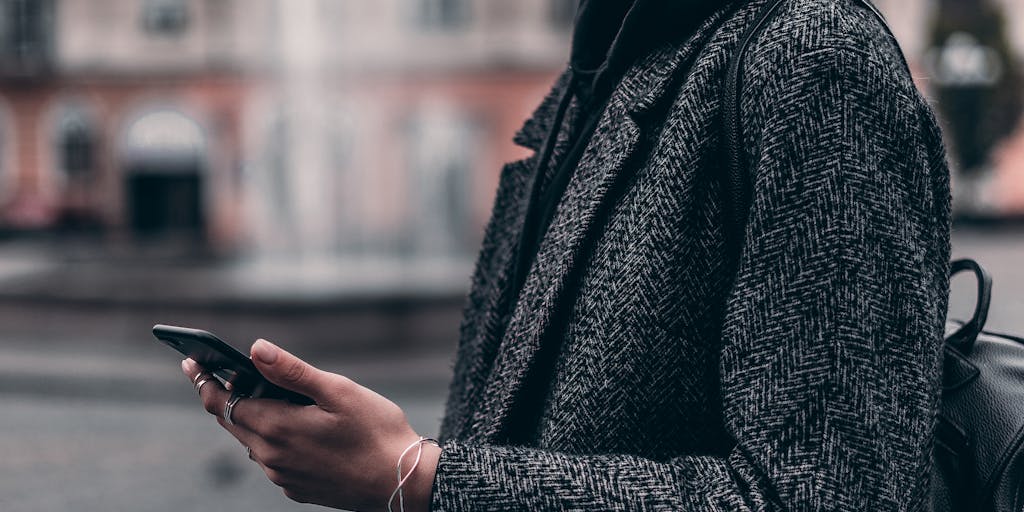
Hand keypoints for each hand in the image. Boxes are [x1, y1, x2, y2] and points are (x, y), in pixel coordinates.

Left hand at [181, 339, 439, 511]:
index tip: (190, 361)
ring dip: (247, 416)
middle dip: (219, 394)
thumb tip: (255, 349)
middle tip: (209, 371)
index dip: (204, 380)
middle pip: (231, 421)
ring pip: (251, 440)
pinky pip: (271, 458)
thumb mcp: (337, 391)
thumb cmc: (376, 431)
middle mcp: (271, 456)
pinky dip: (269, 437)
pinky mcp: (296, 488)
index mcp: (277, 427)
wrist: (402, 482)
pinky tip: (287, 425)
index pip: (222, 402)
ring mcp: (282, 476)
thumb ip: (292, 371)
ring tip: (252, 393)